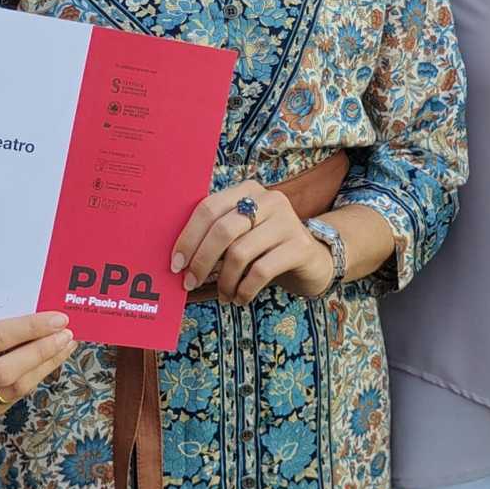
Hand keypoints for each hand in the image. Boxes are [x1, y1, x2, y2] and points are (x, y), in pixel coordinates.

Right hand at [0, 312, 76, 420]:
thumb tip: (42, 309)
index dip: (28, 329)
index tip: (57, 318)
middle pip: (6, 372)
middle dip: (41, 351)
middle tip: (66, 334)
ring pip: (14, 390)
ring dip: (45, 366)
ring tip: (65, 345)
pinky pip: (14, 397)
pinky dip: (36, 376)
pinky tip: (50, 359)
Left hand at [172, 182, 331, 304]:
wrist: (313, 258)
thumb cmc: (265, 248)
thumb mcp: (242, 234)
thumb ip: (216, 235)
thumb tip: (180, 260)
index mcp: (247, 190)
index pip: (208, 208)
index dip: (188, 237)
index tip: (176, 263)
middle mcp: (269, 199)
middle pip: (222, 230)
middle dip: (201, 261)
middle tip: (190, 283)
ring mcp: (287, 221)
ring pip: (240, 253)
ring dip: (224, 281)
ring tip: (223, 295)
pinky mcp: (300, 246)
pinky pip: (261, 271)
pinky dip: (244, 290)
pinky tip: (240, 298)